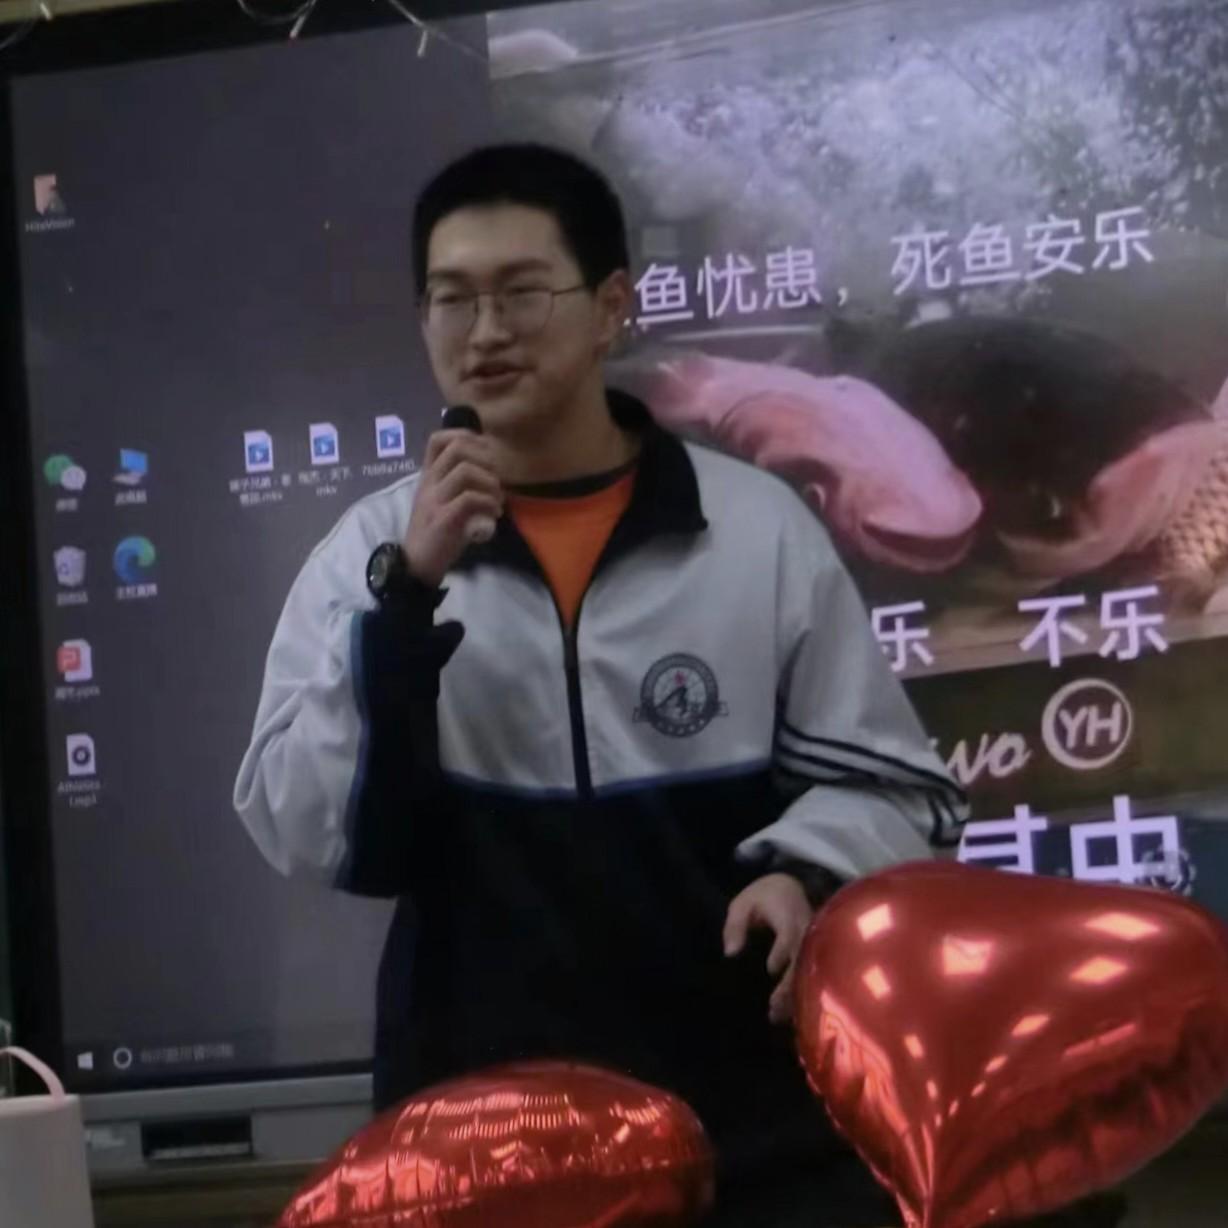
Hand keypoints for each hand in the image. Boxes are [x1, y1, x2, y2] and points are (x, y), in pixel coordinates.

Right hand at [404, 429, 503, 586]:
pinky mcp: (442, 519)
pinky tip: (494, 514)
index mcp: (428, 476)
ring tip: (497, 500)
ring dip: (490, 483)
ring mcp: (434, 500)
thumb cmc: (437, 532)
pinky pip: (469, 499)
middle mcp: (429, 483)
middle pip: (457, 449)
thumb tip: (491, 469)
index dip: (465, 436)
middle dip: (485, 459)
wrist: (418, 564)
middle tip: (496, 479)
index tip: (485, 453)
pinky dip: (488, 503)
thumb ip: (459, 485)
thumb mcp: (444, 501)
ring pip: (465, 471)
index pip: (437, 440)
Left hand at [723, 873, 813, 1024]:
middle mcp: (806, 931)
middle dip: (789, 984)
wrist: (790, 888)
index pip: (789, 935)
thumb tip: (730, 953)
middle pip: (802, 960)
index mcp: (788, 916)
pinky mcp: (814, 954)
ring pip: (808, 972)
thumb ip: (735, 926)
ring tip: (776, 1015)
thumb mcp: (742, 905)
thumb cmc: (762, 898)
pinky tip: (788, 1014)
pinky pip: (811, 974)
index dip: (782, 952)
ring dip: (794, 994)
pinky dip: (799, 994)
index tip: (771, 969)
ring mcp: (812, 944)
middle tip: (773, 1006)